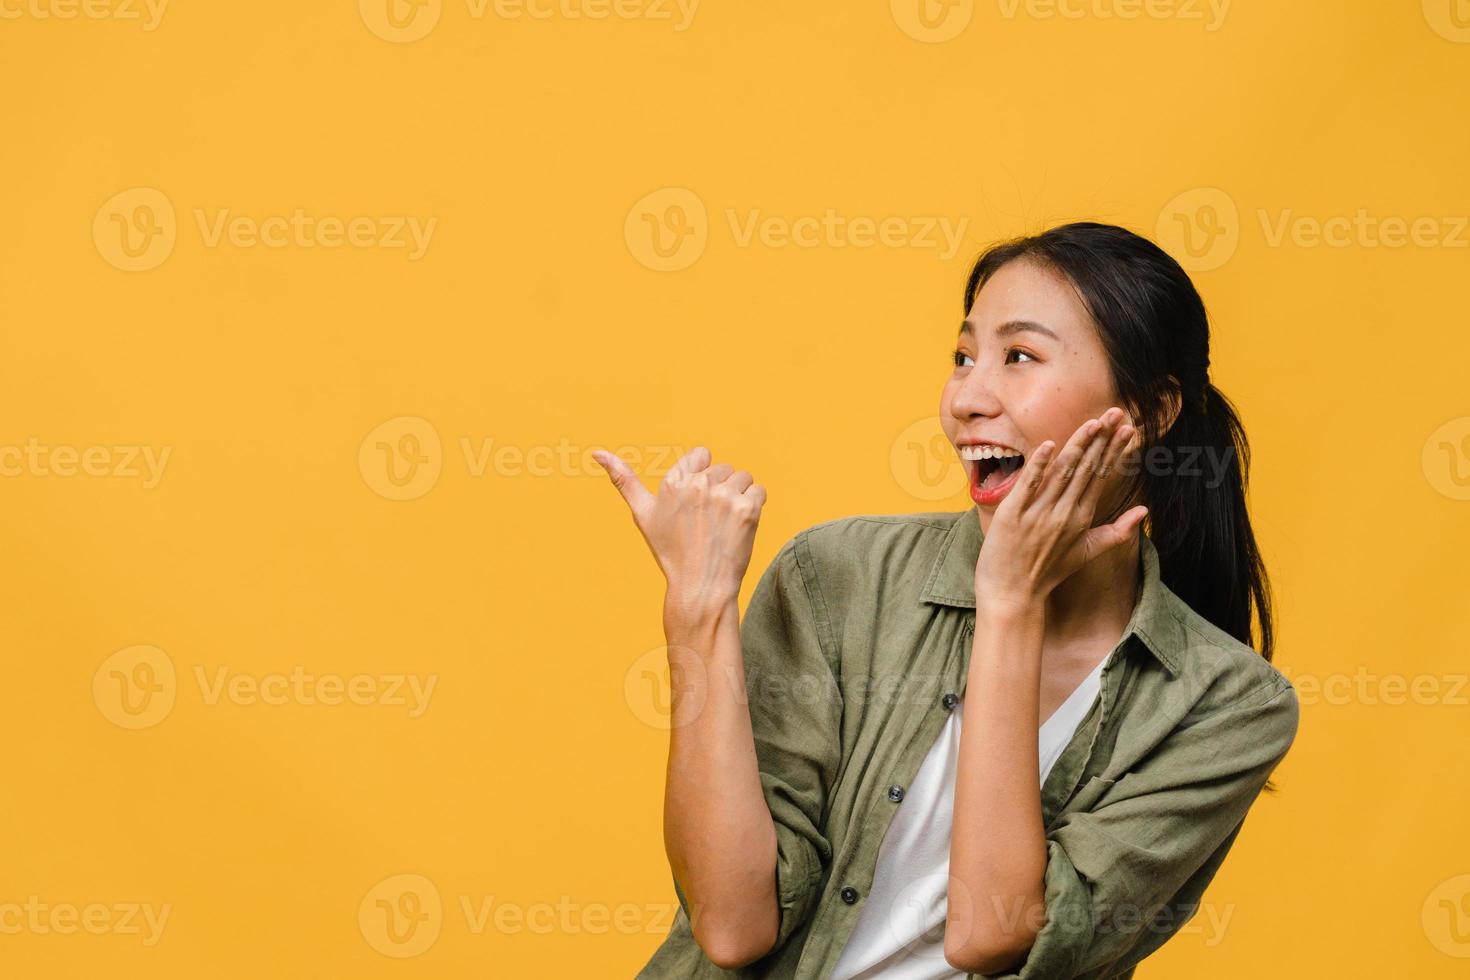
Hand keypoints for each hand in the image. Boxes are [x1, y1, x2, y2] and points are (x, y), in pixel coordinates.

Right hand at [592, 446, 766, 618]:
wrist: (700, 586)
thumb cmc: (671, 551)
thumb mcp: (642, 514)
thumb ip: (623, 479)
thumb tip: (596, 452)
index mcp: (672, 482)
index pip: (701, 455)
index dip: (703, 477)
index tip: (698, 503)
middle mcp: (697, 485)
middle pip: (723, 468)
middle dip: (720, 490)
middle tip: (709, 522)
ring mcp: (722, 497)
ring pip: (742, 478)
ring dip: (739, 497)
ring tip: (725, 524)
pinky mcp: (746, 509)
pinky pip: (759, 491)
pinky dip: (755, 507)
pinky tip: (740, 527)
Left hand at [973, 407, 1146, 608]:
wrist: (1012, 595)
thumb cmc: (1047, 573)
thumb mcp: (1087, 553)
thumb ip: (1117, 531)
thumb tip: (1144, 512)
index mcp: (1082, 518)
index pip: (1102, 476)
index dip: (1114, 450)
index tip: (1127, 428)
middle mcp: (1064, 513)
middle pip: (1087, 469)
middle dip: (1102, 439)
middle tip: (1117, 412)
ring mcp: (1039, 513)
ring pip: (1063, 472)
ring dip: (1078, 445)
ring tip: (1094, 423)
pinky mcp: (1013, 515)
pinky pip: (1028, 485)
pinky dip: (1040, 465)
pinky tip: (1051, 446)